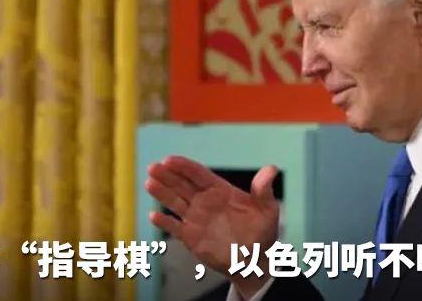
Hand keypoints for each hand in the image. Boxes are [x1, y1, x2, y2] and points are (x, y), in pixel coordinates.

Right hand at [144, 155, 279, 296]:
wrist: (255, 261)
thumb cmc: (263, 233)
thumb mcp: (268, 210)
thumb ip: (264, 190)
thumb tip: (272, 168)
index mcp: (219, 190)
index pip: (198, 174)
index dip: (184, 166)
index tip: (170, 160)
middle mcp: (204, 201)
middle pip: (182, 185)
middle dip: (167, 175)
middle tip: (153, 167)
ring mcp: (195, 218)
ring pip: (175, 202)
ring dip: (161, 193)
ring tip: (150, 183)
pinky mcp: (191, 237)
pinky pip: (174, 228)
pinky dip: (164, 223)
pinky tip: (154, 216)